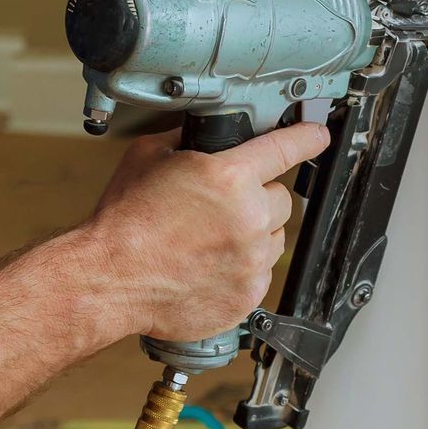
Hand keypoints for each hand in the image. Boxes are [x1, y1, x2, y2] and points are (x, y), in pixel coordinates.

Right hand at [79, 122, 330, 340]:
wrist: (110, 278)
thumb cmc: (125, 223)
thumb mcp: (148, 157)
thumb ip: (185, 141)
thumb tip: (201, 134)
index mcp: (229, 177)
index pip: (287, 148)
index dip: (306, 138)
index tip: (317, 136)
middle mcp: (249, 218)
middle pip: (282, 197)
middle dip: (260, 196)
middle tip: (224, 205)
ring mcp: (251, 260)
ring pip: (275, 237)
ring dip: (254, 233)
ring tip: (212, 239)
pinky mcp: (248, 294)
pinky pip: (260, 273)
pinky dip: (242, 268)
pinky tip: (209, 265)